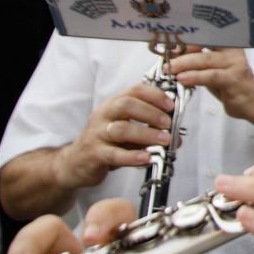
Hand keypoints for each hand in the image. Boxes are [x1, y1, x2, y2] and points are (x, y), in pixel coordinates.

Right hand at [60, 84, 174, 188]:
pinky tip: (147, 158)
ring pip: (121, 129)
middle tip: (168, 124)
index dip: (155, 95)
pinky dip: (133, 156)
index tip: (171, 105)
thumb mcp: (127, 132)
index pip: (134, 90)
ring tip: (164, 141)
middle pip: (126, 105)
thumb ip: (149, 131)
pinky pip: (114, 154)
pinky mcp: (93, 154)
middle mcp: (103, 115)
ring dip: (146, 134)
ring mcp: (96, 134)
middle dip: (151, 112)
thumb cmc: (106, 143)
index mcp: (113, 104)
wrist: (75, 163)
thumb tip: (177, 136)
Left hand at [167, 46, 253, 120]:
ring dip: (184, 64)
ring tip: (170, 69)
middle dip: (181, 53)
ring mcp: (235, 63)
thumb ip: (197, 64)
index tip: (168, 47)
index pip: (203, 37)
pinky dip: (195, 77)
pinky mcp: (234, 78)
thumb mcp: (212, 72)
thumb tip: (174, 57)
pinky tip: (183, 79)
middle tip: (165, 60)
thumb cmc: (232, 87)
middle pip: (203, 46)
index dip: (184, 41)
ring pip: (205, 60)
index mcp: (226, 45)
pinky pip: (211, 75)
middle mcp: (232, 51)